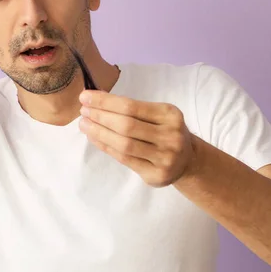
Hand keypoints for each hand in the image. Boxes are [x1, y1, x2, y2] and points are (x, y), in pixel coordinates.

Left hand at [78, 90, 197, 187]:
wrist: (187, 160)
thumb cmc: (164, 131)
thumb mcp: (157, 115)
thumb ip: (131, 109)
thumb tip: (95, 100)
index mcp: (169, 114)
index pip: (131, 106)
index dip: (105, 101)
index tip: (85, 97)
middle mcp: (170, 135)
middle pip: (126, 125)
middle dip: (100, 116)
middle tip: (83, 111)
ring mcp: (164, 157)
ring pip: (124, 144)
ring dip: (99, 133)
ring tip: (84, 124)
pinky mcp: (156, 174)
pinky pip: (124, 159)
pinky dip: (106, 147)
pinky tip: (94, 138)